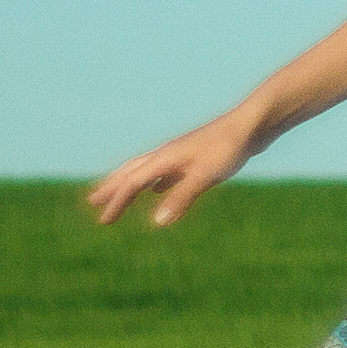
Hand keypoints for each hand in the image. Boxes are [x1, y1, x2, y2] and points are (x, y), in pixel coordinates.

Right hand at [85, 109, 267, 227]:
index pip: (133, 183)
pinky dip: (156, 182)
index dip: (117, 202)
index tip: (103, 221)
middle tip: (93, 203)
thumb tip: (157, 223)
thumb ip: (182, 198)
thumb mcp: (206, 175)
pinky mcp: (197, 156)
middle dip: (112, 188)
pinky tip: (159, 188)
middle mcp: (168, 154)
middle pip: (132, 171)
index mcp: (165, 158)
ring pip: (147, 170)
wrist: (254, 124)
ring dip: (130, 184)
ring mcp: (182, 154)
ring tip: (120, 195)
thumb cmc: (230, 147)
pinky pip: (166, 171)